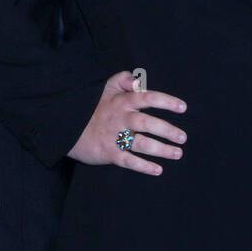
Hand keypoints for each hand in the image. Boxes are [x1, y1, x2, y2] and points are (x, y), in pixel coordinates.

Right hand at [68, 70, 186, 174]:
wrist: (68, 128)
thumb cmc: (92, 107)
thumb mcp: (105, 88)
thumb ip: (123, 80)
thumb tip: (139, 81)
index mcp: (121, 102)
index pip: (147, 98)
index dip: (166, 101)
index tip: (183, 108)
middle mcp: (120, 119)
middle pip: (147, 123)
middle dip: (167, 130)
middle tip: (183, 137)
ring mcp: (114, 137)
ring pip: (141, 143)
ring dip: (161, 149)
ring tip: (177, 153)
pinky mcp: (109, 153)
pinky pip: (128, 161)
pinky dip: (143, 166)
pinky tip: (158, 170)